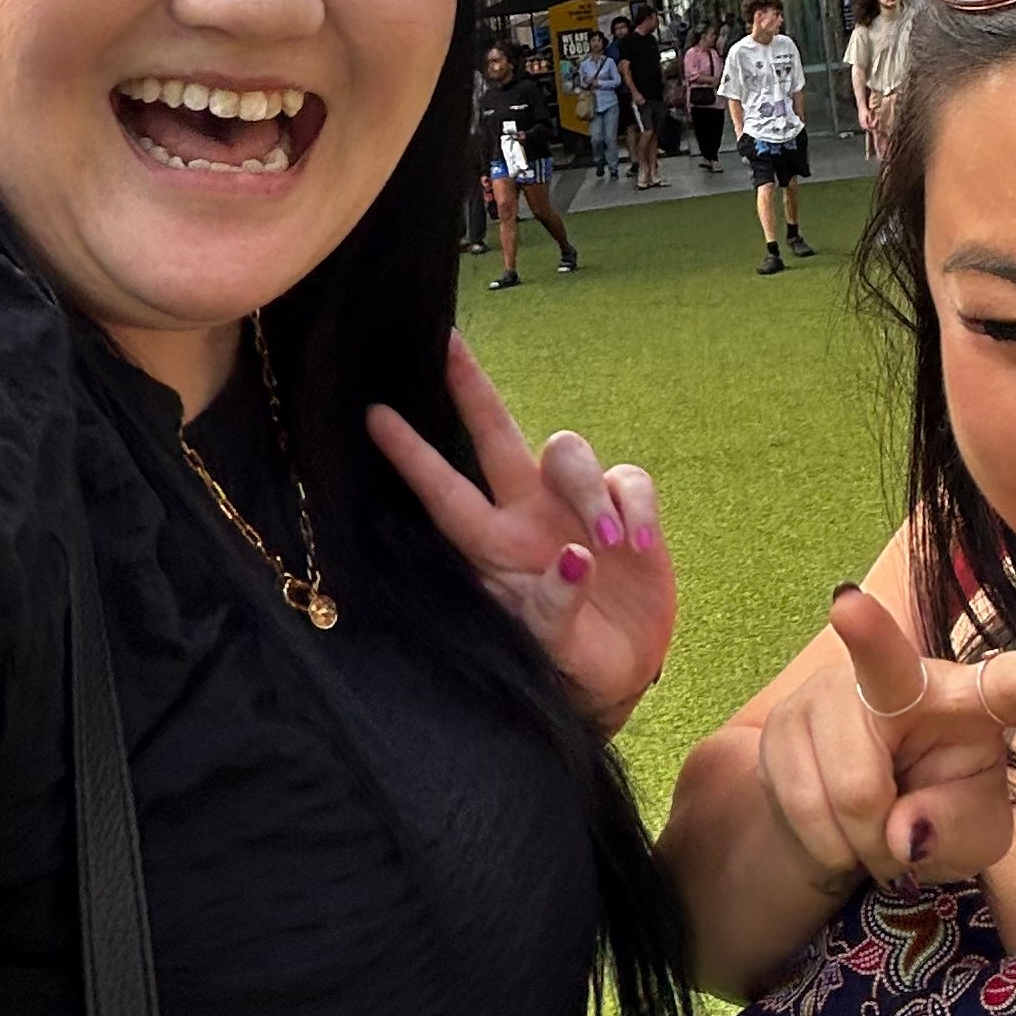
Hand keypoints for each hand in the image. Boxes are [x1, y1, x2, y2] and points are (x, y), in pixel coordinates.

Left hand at [368, 332, 674, 736]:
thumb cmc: (570, 663)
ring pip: (568, 452)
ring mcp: (575, 507)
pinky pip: (629, 479)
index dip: (412, 456)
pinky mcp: (624, 507)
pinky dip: (638, 507)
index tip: (374, 416)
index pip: (446, 494)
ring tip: (612, 544)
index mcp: (494, 549)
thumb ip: (560, 606)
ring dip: (588, 489)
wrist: (622, 672)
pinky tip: (641, 547)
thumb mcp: (558, 650)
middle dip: (472, 389)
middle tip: (447, 342)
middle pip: (495, 436)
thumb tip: (576, 557)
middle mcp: (527, 515)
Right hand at [758, 584, 1015, 894]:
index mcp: (974, 701)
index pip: (1013, 687)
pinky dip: (827, 843)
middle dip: (866, 629)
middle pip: (882, 658)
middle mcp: (901, 677)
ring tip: (874, 831)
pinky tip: (838, 827)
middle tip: (849, 605)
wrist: (851, 824)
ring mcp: (834, 691)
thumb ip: (958, 830)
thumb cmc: (934, 811)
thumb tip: (902, 831)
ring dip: (864, 841)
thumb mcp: (972, 837)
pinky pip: (804, 806)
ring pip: (850, 790)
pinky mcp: (783, 722)